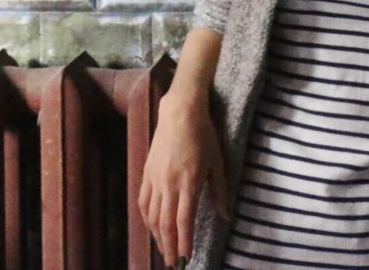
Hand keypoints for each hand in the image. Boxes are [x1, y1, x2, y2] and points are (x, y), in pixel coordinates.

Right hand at [137, 90, 232, 264]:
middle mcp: (169, 184)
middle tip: (172, 263)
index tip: (186, 258)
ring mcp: (155, 179)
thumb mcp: (217, 163)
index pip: (184, 221)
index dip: (184, 242)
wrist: (180, 112)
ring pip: (151, 216)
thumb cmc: (203, 135)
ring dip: (156, 236)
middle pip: (165, 224)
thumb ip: (219, 191)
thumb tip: (225, 216)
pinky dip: (146, 218)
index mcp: (189, 183)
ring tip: (163, 250)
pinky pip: (143, 201)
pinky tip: (151, 226)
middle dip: (168, 246)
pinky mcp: (146, 172)